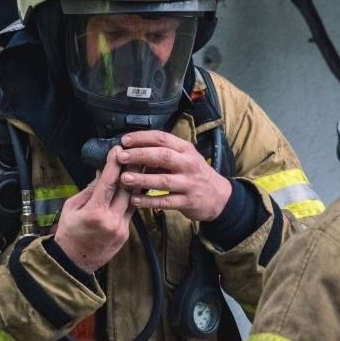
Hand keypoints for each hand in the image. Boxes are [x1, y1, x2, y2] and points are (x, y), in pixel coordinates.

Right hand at [55, 146, 135, 271]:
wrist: (73, 262)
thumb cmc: (68, 232)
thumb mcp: (71, 207)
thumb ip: (89, 190)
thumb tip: (101, 173)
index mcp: (94, 212)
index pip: (107, 183)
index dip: (114, 164)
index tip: (118, 149)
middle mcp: (111, 220)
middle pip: (126, 189)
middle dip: (131, 169)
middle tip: (136, 153)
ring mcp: (121, 228)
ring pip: (133, 200)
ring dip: (136, 182)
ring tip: (140, 166)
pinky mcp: (126, 234)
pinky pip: (130, 212)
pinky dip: (131, 198)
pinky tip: (134, 187)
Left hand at [117, 131, 232, 221]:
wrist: (219, 197)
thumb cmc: (195, 174)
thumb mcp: (185, 158)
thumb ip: (163, 153)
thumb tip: (134, 149)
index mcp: (185, 150)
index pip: (162, 138)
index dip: (142, 138)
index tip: (124, 141)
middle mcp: (188, 164)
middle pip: (162, 156)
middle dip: (139, 155)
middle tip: (121, 157)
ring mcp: (189, 183)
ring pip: (163, 180)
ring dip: (142, 179)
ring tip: (124, 178)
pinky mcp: (188, 202)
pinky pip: (166, 201)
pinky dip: (149, 201)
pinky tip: (135, 200)